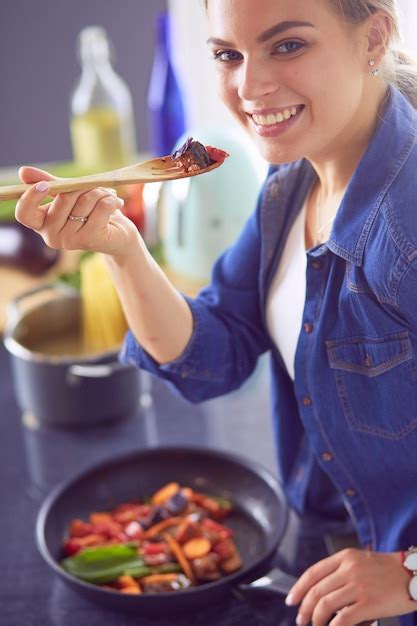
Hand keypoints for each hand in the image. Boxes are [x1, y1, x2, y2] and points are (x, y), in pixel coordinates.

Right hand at [15, 166, 140, 259]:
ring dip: (101, 192)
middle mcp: (52, 236)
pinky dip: (112, 199)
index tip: (44, 185)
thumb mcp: (70, 196)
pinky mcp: (91, 239)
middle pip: (63, 198)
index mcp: (42, 224)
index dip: (30, 198)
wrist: (118, 237)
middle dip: (83, 186)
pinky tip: (117, 203)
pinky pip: (102, 207)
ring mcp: (71, 240)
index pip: (24, 214)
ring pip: (85, 200)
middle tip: (95, 188)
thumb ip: (51, 185)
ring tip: (108, 196)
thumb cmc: (92, 213)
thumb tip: (23, 172)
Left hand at [285, 548, 415, 625]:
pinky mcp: (368, 603)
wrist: (412, 575)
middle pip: (316, 590)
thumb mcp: (360, 561)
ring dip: (315, 619)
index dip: (298, 588)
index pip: (313, 573)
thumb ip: (340, 570)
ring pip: (325, 604)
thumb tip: (320, 589)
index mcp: (344, 557)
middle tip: (301, 619)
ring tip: (314, 625)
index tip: (291, 600)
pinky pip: (342, 618)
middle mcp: (348, 569)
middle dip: (304, 608)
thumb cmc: (387, 570)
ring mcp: (358, 586)